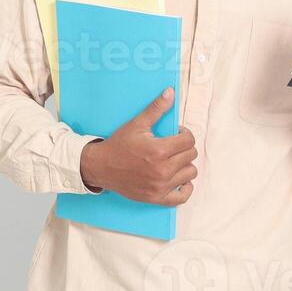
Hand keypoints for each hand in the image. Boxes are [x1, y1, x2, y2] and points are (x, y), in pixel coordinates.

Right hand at [79, 87, 196, 204]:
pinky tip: (179, 179)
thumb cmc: (119, 145)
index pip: (189, 140)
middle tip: (173, 146)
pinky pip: (182, 197)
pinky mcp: (156, 198)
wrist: (100, 167)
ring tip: (173, 160)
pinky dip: (185, 188)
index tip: (176, 134)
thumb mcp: (137, 124)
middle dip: (184, 147)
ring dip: (185, 165)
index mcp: (159, 150)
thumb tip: (171, 92)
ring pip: (190, 173)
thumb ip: (156, 108)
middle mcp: (162, 170)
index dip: (185, 134)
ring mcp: (160, 186)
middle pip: (191, 155)